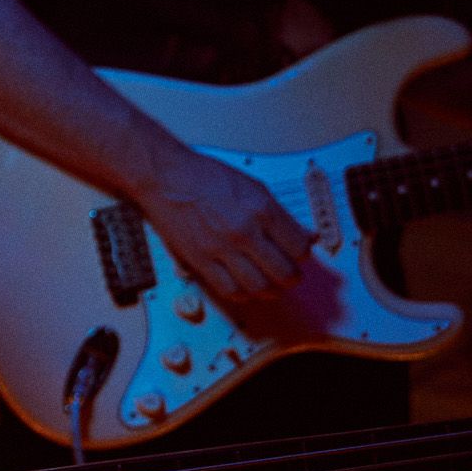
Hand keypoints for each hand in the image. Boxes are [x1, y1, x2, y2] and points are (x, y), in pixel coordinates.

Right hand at [132, 147, 311, 302]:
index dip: (302, 255)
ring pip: (257, 285)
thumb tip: (305, 235)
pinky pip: (227, 288)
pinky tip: (245, 289)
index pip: (298, 247)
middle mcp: (244, 231)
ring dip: (270, 290)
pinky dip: (242, 294)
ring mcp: (221, 248)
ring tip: (271, 287)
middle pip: (282, 271)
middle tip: (290, 276)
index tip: (298, 255)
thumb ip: (278, 214)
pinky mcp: (200, 260)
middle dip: (291, 277)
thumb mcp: (252, 186)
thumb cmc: (206, 176)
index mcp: (262, 209)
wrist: (166, 178)